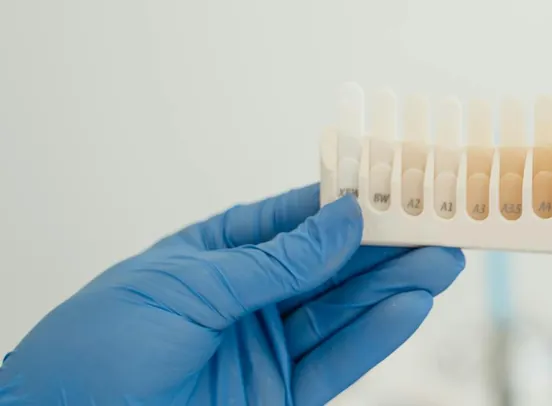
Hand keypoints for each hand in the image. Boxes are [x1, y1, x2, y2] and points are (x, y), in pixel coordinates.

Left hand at [0, 184, 463, 405]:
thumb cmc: (90, 356)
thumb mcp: (187, 289)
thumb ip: (275, 261)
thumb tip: (342, 221)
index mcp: (210, 258)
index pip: (290, 221)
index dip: (343, 203)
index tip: (395, 184)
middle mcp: (242, 301)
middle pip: (327, 268)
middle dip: (384, 246)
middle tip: (440, 224)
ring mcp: (261, 350)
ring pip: (340, 313)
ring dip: (393, 288)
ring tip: (443, 261)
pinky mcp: (276, 397)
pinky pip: (334, 362)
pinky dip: (374, 337)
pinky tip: (409, 308)